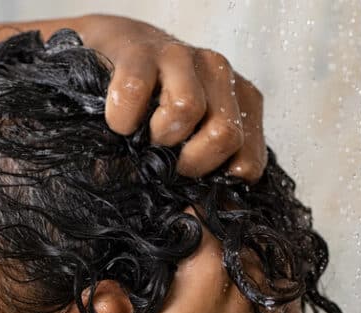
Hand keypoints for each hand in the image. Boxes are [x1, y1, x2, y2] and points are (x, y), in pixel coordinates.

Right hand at [77, 14, 267, 181]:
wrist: (112, 54)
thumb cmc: (153, 112)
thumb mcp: (191, 144)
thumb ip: (210, 176)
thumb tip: (210, 215)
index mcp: (241, 100)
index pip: (248, 163)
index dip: (214, 182)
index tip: (190, 179)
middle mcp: (219, 72)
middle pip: (225, 135)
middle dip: (190, 162)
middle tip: (166, 161)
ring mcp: (182, 56)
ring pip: (187, 108)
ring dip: (159, 135)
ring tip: (146, 137)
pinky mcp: (140, 50)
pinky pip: (134, 90)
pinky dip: (123, 117)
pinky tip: (121, 123)